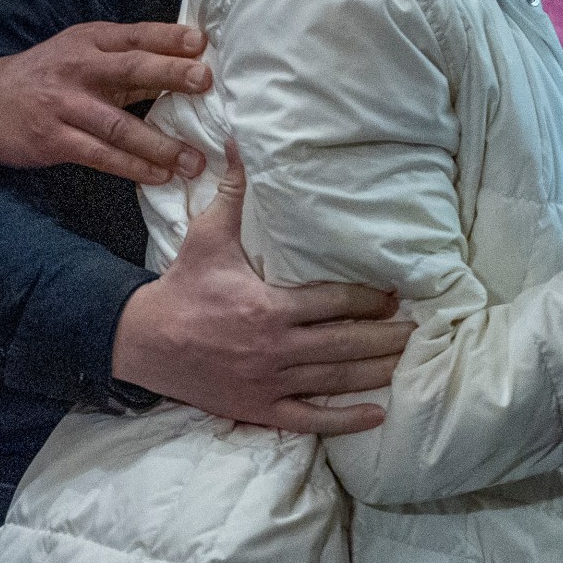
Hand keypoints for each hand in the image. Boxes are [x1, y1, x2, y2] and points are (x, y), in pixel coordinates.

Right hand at [0, 21, 211, 182]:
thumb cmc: (44, 75)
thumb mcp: (78, 51)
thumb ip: (121, 57)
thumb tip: (180, 61)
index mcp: (89, 42)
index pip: (135, 36)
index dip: (168, 38)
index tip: (202, 43)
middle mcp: (79, 69)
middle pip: (131, 70)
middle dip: (171, 75)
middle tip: (206, 84)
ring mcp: (66, 106)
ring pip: (120, 125)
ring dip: (160, 144)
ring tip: (194, 160)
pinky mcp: (56, 140)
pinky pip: (101, 156)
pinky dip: (133, 167)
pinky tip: (159, 176)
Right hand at [112, 146, 412, 433]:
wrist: (144, 340)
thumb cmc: (182, 286)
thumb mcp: (207, 235)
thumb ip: (233, 192)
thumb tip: (239, 142)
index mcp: (269, 307)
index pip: (335, 304)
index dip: (370, 301)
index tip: (395, 297)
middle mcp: (275, 348)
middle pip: (346, 345)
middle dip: (386, 338)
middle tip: (418, 330)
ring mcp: (269, 383)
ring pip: (335, 381)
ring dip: (376, 372)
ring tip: (407, 361)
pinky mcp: (259, 410)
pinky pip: (310, 420)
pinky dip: (345, 420)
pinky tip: (377, 414)